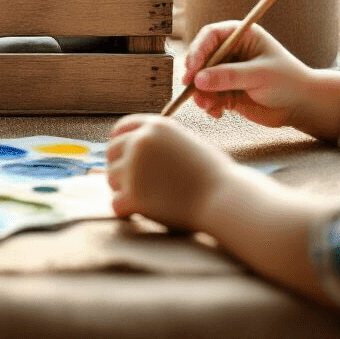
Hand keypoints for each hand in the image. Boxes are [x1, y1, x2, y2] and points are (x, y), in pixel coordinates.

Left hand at [107, 115, 235, 230]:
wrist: (227, 200)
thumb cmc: (213, 176)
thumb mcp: (184, 145)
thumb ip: (156, 145)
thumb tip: (119, 155)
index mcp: (155, 126)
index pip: (121, 128)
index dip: (119, 142)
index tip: (122, 155)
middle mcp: (140, 141)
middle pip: (112, 152)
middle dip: (120, 166)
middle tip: (136, 182)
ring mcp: (135, 167)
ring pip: (111, 178)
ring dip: (124, 189)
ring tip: (148, 198)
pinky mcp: (134, 194)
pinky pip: (116, 204)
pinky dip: (127, 211)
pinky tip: (143, 213)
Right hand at [184, 21, 308, 126]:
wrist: (302, 106)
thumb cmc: (288, 81)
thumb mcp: (260, 75)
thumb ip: (229, 76)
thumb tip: (198, 79)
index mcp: (240, 36)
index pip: (210, 36)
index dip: (198, 49)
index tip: (192, 68)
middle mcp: (229, 51)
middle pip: (201, 57)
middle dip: (195, 74)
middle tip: (190, 88)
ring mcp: (226, 71)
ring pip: (201, 78)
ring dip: (200, 93)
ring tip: (207, 106)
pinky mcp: (225, 90)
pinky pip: (208, 95)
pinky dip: (208, 104)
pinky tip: (218, 112)